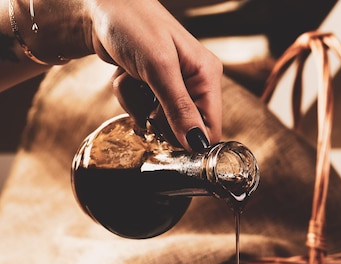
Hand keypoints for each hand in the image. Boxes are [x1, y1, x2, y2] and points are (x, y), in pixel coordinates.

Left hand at [88, 0, 222, 148]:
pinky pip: (143, 111)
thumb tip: (196, 144)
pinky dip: (128, 98)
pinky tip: (126, 75)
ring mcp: (173, 86)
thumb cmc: (132, 24)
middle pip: (182, 131)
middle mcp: (194, 83)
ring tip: (133, 78)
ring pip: (159, 123)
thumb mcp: (158, 68)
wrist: (100, 6)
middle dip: (158, 119)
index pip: (210, 129)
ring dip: (138, 106)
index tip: (167, 135)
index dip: (190, 141)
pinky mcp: (154, 88)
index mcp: (206, 76)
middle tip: (147, 96)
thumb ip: (179, 109)